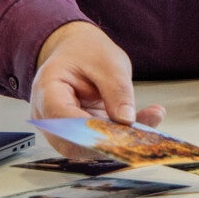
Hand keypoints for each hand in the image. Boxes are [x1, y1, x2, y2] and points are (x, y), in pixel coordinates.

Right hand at [30, 21, 164, 158]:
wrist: (78, 50)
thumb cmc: (85, 51)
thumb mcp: (107, 61)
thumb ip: (117, 89)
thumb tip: (126, 120)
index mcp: (47, 91)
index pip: (61, 120)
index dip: (89, 130)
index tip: (118, 128)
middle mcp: (49, 116)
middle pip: (72, 143)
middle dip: (108, 142)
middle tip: (142, 131)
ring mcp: (64, 129)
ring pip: (89, 147)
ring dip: (121, 139)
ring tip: (151, 118)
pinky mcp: (82, 133)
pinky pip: (101, 141)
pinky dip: (125, 134)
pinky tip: (149, 118)